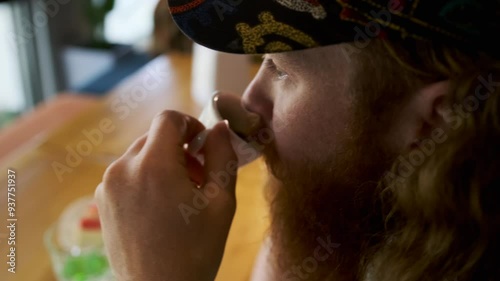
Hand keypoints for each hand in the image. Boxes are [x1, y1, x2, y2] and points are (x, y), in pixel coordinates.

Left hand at [94, 110, 237, 280]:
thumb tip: (219, 127)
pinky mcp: (102, 201)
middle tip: (198, 176)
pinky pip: (127, 174)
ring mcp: (107, 186)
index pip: (168, 119)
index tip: (204, 145)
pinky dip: (145, 178)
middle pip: (154, 136)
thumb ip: (222, 156)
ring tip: (180, 194)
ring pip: (140, 154)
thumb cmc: (195, 251)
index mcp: (153, 165)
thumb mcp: (221, 201)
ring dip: (162, 163)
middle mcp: (122, 169)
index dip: (191, 125)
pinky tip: (160, 207)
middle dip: (179, 147)